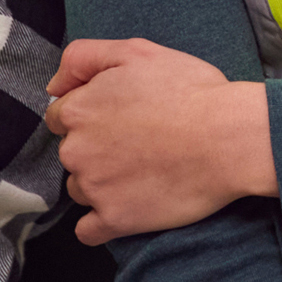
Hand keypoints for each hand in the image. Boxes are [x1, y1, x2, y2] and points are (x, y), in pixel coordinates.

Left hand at [49, 38, 271, 243]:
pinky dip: (101, 223)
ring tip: (142, 172)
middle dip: (96, 148)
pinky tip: (124, 209)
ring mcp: (94, 188)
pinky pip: (89, 230)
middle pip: (71, 153)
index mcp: (78, 110)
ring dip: (101, 183)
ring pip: (80, 189)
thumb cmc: (189, 91)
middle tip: (138, 142)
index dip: (90, 114)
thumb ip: (82, 58)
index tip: (119, 118)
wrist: (228, 138)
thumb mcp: (136, 51)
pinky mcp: (115, 220)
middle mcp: (76, 150)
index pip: (61, 117)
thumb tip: (53, 87)